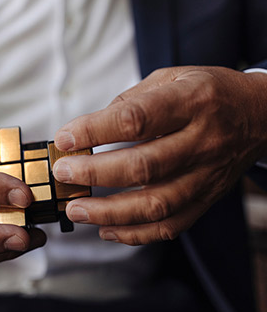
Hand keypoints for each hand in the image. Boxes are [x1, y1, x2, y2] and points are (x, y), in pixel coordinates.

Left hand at [53, 66, 266, 244]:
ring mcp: (207, 174)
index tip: (64, 139)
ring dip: (109, 212)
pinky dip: (135, 233)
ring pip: (156, 204)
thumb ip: (130, 101)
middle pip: (144, 166)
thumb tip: (87, 131)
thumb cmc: (207, 92)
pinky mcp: (207, 198)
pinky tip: (106, 229)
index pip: (137, 119)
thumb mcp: (171, 77)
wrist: (260, 114)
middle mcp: (203, 140)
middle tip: (64, 174)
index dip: (94, 131)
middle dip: (95, 173)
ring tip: (76, 209)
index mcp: (191, 101)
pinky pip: (171, 225)